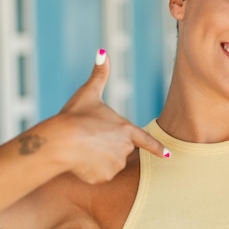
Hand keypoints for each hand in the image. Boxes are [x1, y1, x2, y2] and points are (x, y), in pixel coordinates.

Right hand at [43, 49, 168, 183]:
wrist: (60, 142)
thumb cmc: (73, 117)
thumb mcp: (88, 94)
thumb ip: (99, 75)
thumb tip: (103, 52)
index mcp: (125, 129)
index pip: (146, 140)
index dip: (156, 148)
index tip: (168, 155)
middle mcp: (125, 148)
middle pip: (117, 150)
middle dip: (104, 147)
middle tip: (88, 139)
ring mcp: (116, 164)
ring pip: (106, 164)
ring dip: (95, 160)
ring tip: (82, 149)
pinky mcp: (104, 177)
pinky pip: (96, 176)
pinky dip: (88, 171)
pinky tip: (78, 162)